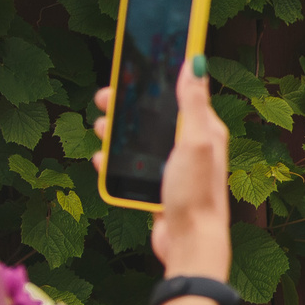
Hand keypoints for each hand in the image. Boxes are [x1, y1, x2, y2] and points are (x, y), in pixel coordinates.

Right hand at [94, 59, 231, 279]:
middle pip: (154, 115)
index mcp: (204, 130)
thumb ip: (193, 102)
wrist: (189, 243)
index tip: (135, 62)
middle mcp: (190, 146)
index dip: (159, 76)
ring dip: (117, 133)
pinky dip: (115, 163)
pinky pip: (132, 168)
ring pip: (140, 141)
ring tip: (100, 128)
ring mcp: (173, 167)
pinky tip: (100, 160)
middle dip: (129, 105)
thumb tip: (195, 61)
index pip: (181, 91)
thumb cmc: (196, 193)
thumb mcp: (196, 141)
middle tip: (105, 98)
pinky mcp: (158, 188)